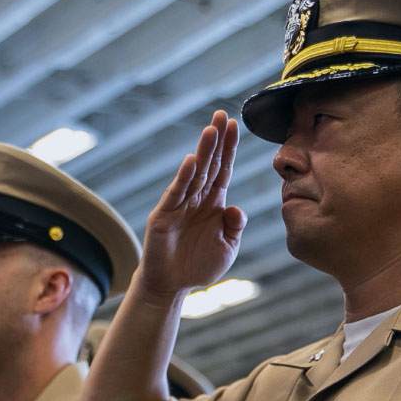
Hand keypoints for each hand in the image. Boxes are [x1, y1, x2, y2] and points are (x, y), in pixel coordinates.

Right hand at [140, 110, 244, 299]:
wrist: (172, 285)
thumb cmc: (199, 266)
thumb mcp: (228, 248)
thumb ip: (235, 227)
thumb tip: (236, 207)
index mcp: (213, 203)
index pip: (223, 170)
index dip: (229, 149)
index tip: (236, 125)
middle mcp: (196, 199)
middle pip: (209, 164)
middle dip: (216, 140)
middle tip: (222, 114)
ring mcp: (179, 205)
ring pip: (194, 174)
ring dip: (203, 151)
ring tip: (211, 130)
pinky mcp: (163, 216)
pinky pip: (176, 194)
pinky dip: (184, 177)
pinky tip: (192, 161)